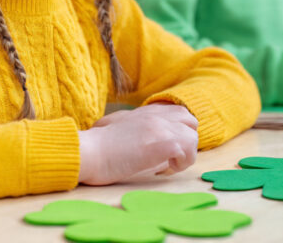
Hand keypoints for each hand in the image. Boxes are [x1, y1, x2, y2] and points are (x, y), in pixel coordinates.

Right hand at [78, 103, 197, 184]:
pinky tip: (160, 171)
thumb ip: (136, 127)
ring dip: (183, 156)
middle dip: (185, 140)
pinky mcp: (165, 143)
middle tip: (169, 157)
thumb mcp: (117, 126)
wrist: (89, 151)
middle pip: (191, 122)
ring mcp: (162, 128)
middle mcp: (157, 116)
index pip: (178, 113)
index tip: (163, 149)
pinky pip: (188, 153)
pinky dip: (178, 165)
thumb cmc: (96, 145)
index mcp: (146, 111)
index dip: (176, 131)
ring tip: (164, 166)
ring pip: (193, 138)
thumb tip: (150, 144)